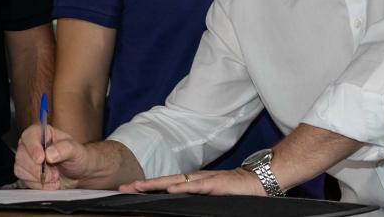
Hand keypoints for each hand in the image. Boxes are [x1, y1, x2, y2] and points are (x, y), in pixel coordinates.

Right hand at [14, 123, 85, 189]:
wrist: (78, 174)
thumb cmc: (77, 157)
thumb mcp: (76, 150)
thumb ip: (65, 149)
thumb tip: (50, 153)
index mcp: (43, 133)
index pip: (30, 135)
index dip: (33, 147)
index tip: (41, 159)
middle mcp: (32, 145)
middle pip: (21, 155)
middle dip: (37, 168)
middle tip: (54, 174)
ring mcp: (28, 159)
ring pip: (20, 168)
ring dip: (38, 178)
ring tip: (55, 178)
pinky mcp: (27, 173)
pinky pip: (24, 180)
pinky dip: (38, 184)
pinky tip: (50, 184)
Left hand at [119, 168, 264, 196]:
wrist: (260, 181)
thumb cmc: (237, 191)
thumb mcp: (212, 197)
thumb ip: (197, 199)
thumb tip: (179, 203)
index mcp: (193, 183)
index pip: (166, 184)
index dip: (148, 187)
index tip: (129, 190)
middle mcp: (196, 179)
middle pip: (164, 181)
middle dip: (143, 185)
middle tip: (123, 188)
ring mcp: (205, 180)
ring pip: (176, 181)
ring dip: (156, 184)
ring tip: (138, 187)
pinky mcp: (217, 184)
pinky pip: (197, 185)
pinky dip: (183, 187)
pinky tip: (170, 188)